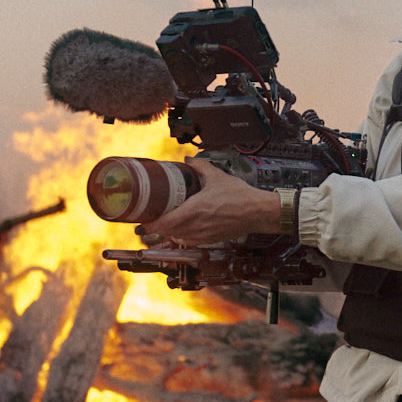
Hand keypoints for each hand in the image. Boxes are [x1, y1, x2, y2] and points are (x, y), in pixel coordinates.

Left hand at [139, 159, 280, 245]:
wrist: (257, 211)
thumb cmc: (240, 196)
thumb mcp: (218, 176)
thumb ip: (200, 166)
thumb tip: (189, 160)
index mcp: (195, 209)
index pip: (165, 223)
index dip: (151, 224)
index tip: (144, 220)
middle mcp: (197, 225)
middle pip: (168, 232)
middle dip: (158, 228)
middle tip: (151, 220)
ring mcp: (204, 234)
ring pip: (178, 238)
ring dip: (169, 233)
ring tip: (166, 224)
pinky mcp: (211, 239)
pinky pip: (190, 241)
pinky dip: (183, 237)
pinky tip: (183, 230)